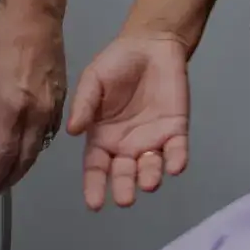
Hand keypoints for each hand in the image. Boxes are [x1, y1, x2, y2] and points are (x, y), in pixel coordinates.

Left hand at [0, 0, 66, 194]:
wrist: (35, 19)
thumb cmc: (1, 44)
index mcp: (13, 107)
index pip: (6, 152)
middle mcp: (36, 113)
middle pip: (26, 156)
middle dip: (11, 175)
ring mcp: (53, 107)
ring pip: (40, 146)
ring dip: (25, 164)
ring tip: (10, 174)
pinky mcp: (63, 100)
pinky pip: (51, 132)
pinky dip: (38, 145)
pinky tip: (28, 148)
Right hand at [68, 30, 193, 209]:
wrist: (151, 45)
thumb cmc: (116, 64)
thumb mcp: (92, 80)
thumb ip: (84, 104)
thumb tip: (73, 131)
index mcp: (102, 136)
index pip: (96, 167)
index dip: (94, 185)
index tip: (94, 204)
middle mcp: (126, 144)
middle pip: (124, 173)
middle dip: (124, 187)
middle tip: (126, 199)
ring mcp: (153, 139)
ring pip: (151, 166)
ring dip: (150, 176)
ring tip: (148, 183)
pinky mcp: (176, 130)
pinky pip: (177, 150)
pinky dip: (176, 159)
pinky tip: (174, 165)